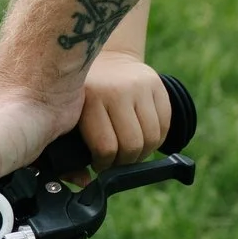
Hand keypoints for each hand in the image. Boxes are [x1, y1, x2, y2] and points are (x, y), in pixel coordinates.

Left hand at [76, 54, 174, 170]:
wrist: (106, 57)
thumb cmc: (83, 96)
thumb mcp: (72, 114)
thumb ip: (73, 147)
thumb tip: (83, 181)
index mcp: (91, 100)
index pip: (106, 148)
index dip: (104, 164)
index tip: (100, 164)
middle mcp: (117, 91)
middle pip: (132, 145)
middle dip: (125, 162)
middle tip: (117, 161)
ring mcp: (140, 87)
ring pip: (152, 138)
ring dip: (142, 154)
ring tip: (130, 152)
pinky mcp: (157, 85)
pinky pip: (165, 125)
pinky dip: (157, 140)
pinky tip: (143, 139)